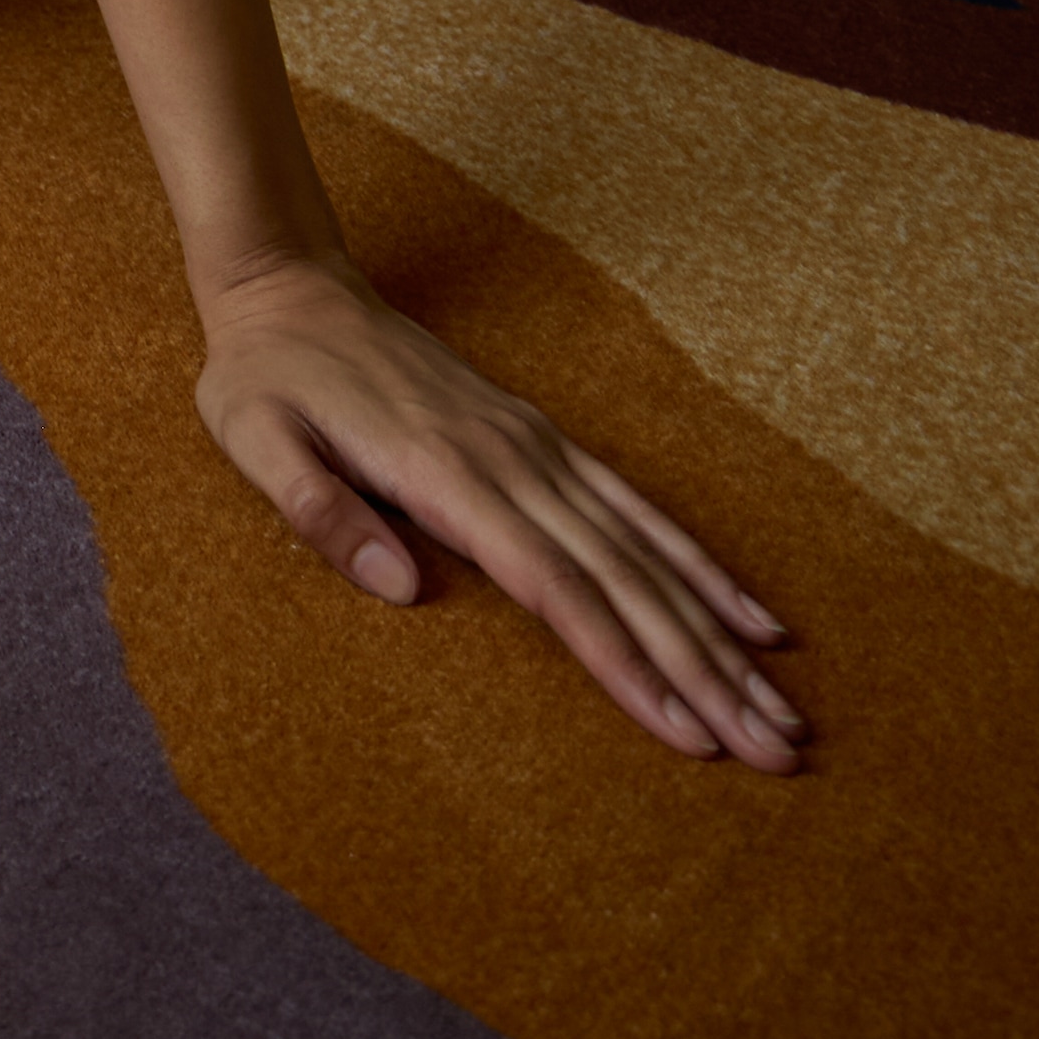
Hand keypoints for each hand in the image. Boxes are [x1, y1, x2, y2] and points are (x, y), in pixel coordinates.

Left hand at [193, 253, 801, 764]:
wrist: (289, 287)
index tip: (686, 732)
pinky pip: (636, 507)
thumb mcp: (255, 439)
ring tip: (783, 707)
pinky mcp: (543, 441)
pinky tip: (753, 615)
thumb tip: (403, 590)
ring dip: (718, 631)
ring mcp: (536, 448)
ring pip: (645, 551)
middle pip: (623, 582)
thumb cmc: (265, 377)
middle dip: (703, 670)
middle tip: (776, 752)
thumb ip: (320, 511)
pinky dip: (698, 563)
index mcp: (444, 474)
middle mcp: (510, 462)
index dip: (622, 661)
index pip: (553, 586)